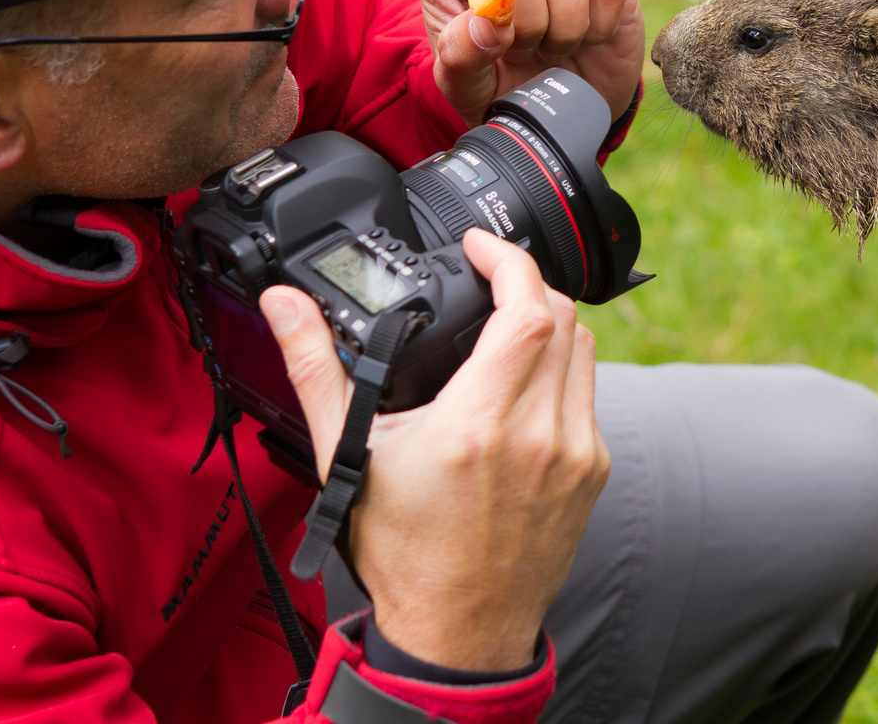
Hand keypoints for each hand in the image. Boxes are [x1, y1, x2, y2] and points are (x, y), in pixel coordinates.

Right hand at [259, 229, 609, 670]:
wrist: (458, 631)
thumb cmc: (404, 552)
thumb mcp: (348, 454)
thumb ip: (317, 368)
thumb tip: (285, 304)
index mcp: (481, 425)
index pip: (528, 310)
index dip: (510, 260)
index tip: (479, 246)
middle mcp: (540, 434)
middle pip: (564, 318)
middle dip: (526, 284)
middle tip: (487, 281)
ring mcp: (575, 453)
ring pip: (585, 351)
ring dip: (549, 325)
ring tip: (503, 326)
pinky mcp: (592, 471)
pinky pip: (588, 394)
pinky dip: (561, 371)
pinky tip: (521, 384)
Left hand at [415, 0, 644, 125]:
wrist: (557, 108)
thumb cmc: (499, 85)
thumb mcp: (462, 83)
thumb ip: (461, 55)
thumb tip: (486, 24)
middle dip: (524, 15)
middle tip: (521, 50)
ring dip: (562, 25)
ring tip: (551, 48)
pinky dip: (598, 25)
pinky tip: (586, 39)